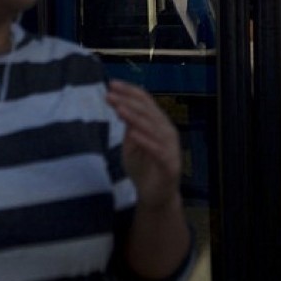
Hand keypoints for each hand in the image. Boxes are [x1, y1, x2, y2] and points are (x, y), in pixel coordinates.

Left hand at [105, 79, 181, 209]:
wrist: (155, 196)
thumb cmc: (143, 168)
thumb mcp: (131, 144)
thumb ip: (129, 127)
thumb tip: (121, 106)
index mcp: (158, 123)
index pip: (146, 101)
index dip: (130, 91)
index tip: (112, 84)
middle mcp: (167, 131)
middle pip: (148, 111)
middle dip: (127, 101)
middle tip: (109, 94)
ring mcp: (171, 147)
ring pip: (153, 127)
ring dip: (135, 117)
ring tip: (119, 108)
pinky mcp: (170, 164)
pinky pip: (158, 150)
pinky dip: (145, 140)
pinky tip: (133, 133)